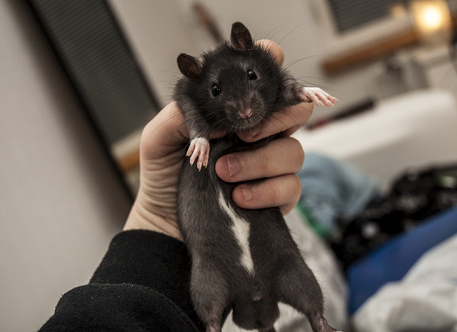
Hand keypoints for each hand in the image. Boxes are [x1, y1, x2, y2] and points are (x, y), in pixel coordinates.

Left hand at [124, 40, 312, 240]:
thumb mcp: (159, 138)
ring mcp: (272, 165)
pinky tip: (239, 197)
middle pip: (296, 112)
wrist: (166, 220)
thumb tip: (222, 114)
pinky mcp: (277, 195)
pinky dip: (266, 191)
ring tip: (223, 173)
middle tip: (243, 135)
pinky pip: (291, 187)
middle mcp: (261, 134)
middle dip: (275, 121)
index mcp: (237, 113)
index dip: (273, 68)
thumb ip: (182, 114)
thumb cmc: (165, 175)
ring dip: (259, 162)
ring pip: (294, 152)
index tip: (260, 76)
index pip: (268, 82)